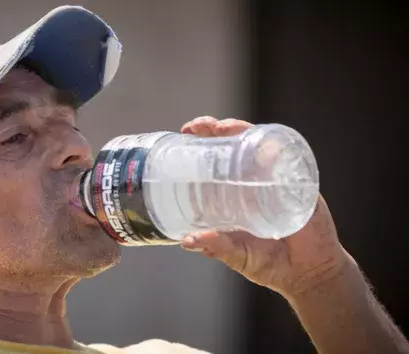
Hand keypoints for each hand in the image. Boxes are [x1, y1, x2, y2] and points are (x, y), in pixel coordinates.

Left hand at [179, 116, 352, 297]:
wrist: (310, 275)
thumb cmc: (270, 263)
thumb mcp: (237, 255)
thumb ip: (215, 247)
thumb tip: (187, 241)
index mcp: (236, 192)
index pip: (217, 157)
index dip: (202, 140)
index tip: (186, 131)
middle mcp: (256, 180)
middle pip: (236, 142)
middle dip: (215, 127)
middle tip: (198, 127)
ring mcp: (278, 179)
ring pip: (260, 144)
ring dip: (241, 130)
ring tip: (223, 129)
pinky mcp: (302, 185)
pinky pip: (291, 160)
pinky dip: (278, 149)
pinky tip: (264, 146)